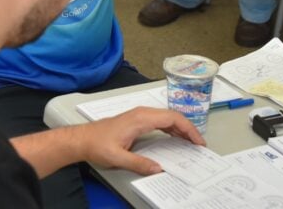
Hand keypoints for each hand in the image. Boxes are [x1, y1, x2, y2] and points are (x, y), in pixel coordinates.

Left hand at [78, 107, 204, 174]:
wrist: (83, 138)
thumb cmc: (98, 145)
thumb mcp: (117, 158)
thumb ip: (138, 163)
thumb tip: (158, 169)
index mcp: (141, 118)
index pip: (172, 119)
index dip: (188, 129)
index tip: (198, 142)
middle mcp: (143, 113)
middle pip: (172, 116)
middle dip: (188, 129)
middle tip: (199, 145)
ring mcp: (140, 115)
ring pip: (167, 118)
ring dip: (181, 129)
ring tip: (191, 143)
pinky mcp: (137, 120)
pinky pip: (160, 121)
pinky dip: (172, 129)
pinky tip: (176, 138)